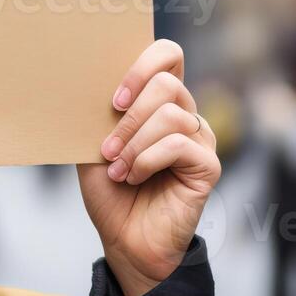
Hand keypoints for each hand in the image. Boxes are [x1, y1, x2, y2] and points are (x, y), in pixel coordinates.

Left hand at [77, 39, 220, 295]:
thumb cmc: (111, 192)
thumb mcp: (94, 145)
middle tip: (107, 146)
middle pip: (167, 83)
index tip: (113, 99)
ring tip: (117, 168)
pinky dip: (147, 159)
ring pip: (171, 115)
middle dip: (129, 114)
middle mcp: (185, 116)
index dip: (142, 65)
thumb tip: (88, 83)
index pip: (168, 55)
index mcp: (159, 103)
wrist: (125, 240)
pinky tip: (133, 177)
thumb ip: (100, 114)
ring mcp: (200, 140)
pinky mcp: (207, 166)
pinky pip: (178, 144)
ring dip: (134, 142)